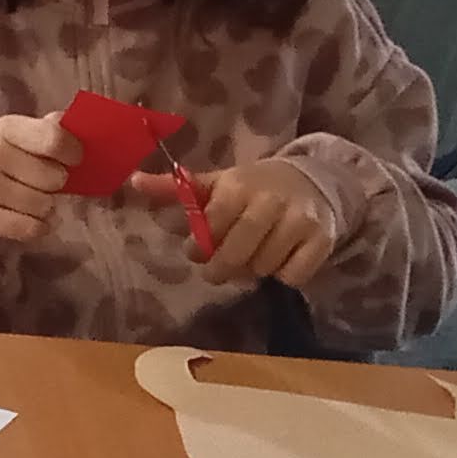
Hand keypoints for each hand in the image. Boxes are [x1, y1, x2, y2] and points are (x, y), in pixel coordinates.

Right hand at [0, 110, 83, 242]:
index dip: (74, 152)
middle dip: (57, 183)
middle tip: (45, 182)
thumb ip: (57, 130)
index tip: (74, 159)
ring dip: (47, 207)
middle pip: (53, 178)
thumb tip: (86, 129)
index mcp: (7, 128)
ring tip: (36, 199)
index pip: (54, 139)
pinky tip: (30, 218)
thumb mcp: (33, 137)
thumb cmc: (17, 160)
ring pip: (43, 206)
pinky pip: (31, 228)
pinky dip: (39, 227)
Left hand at [181, 155, 338, 284]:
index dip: (200, 246)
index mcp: (239, 185)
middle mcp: (271, 200)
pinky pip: (293, 276)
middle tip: (217, 271)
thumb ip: (174, 187)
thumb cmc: (252, 188)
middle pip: (238, 253)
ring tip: (251, 257)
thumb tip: (133, 181)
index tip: (196, 251)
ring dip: (252, 271)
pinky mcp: (323, 240)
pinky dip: (283, 276)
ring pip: (264, 267)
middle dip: (222, 268)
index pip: (212, 224)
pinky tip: (278, 260)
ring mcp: (300, 220)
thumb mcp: (215, 183)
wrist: (310, 181)